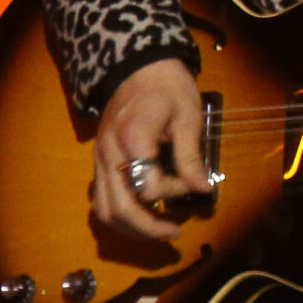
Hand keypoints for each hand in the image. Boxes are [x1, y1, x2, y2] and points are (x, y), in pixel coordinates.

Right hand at [91, 57, 215, 240]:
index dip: (173, 192)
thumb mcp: (188, 116)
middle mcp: (109, 153)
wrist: (137, 68)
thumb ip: (191, 156)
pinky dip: (118, 214)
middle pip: (119, 208)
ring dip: (130, 227)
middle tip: (173, 234)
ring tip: (157, 230)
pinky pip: (100, 199)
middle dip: (148, 228)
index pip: (147, 188)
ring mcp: (99, 159)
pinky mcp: (98, 162)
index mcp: (133, 139)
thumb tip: (204, 189)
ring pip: (104, 209)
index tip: (193, 181)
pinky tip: (141, 215)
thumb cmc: (168, 89)